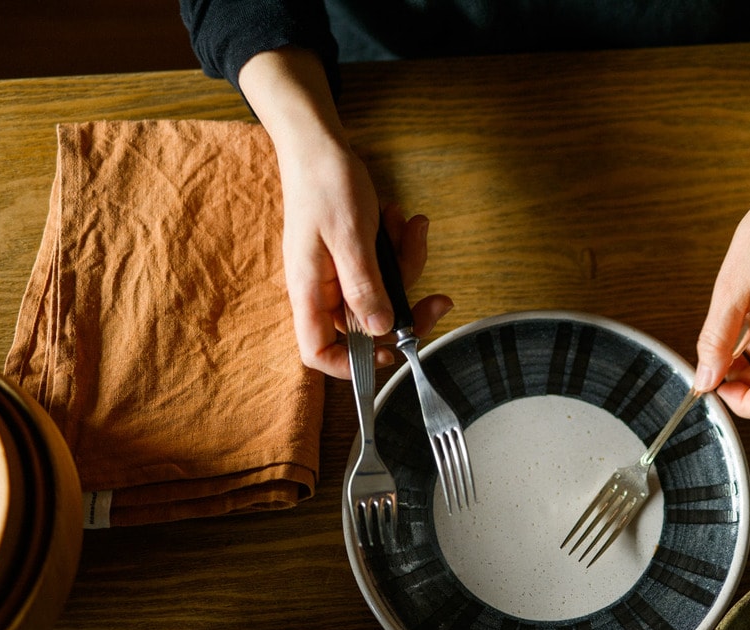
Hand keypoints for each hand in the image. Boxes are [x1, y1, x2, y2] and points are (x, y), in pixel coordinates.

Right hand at [239, 47, 452, 378]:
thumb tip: (381, 329)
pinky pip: (385, 268)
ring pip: (384, 294)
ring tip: (411, 227)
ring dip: (406, 265)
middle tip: (438, 300)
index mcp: (310, 291)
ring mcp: (340, 274)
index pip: (318, 351)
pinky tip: (403, 219)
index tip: (390, 353)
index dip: (351, 365)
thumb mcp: (351, 238)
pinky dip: (399, 247)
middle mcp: (323, 290)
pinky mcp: (355, 257)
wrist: (319, 144)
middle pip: (366, 326)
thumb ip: (365, 287)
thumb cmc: (326, 185)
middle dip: (406, 308)